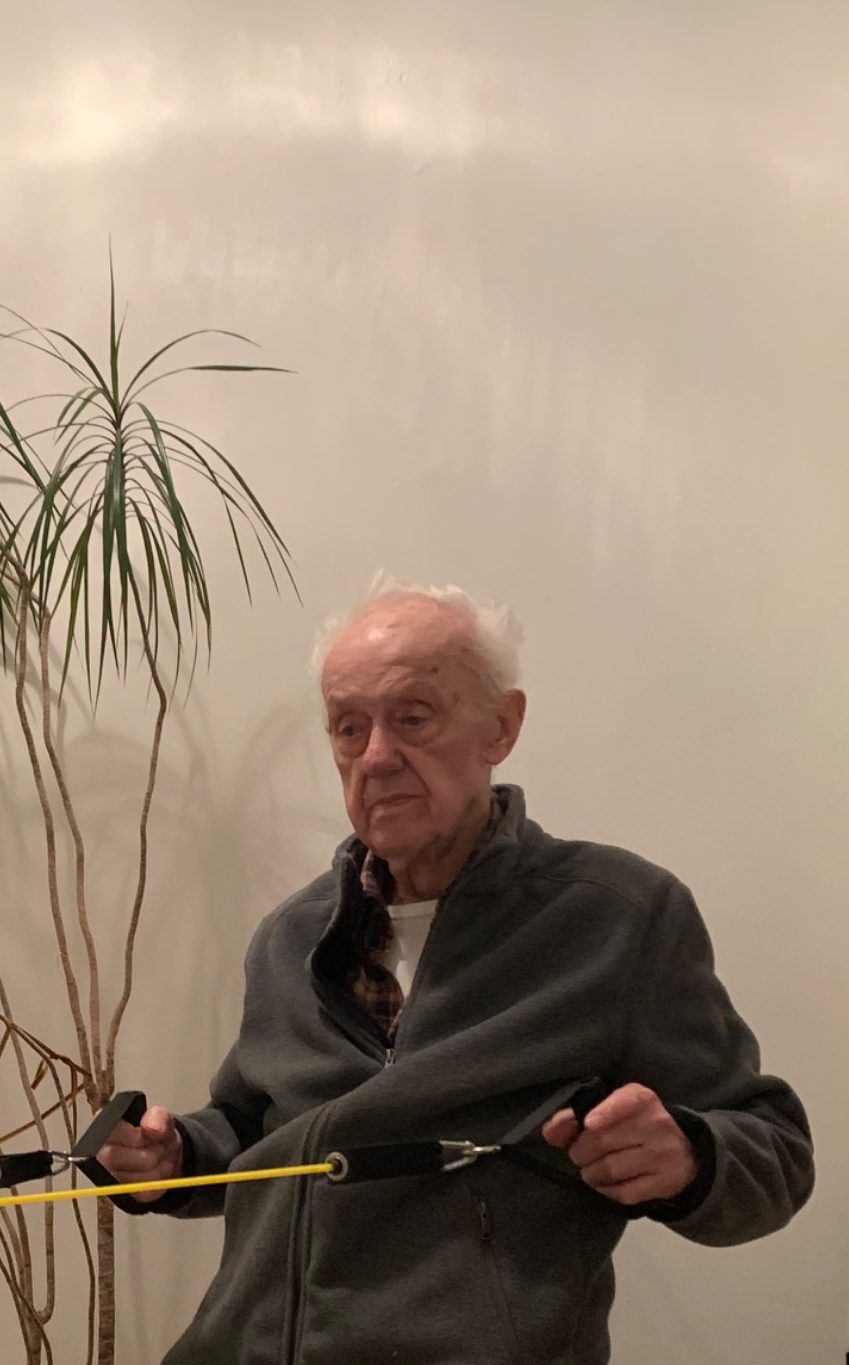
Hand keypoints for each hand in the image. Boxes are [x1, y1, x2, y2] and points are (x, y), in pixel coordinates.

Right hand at [96, 1106, 182, 1203]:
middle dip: (146, 1156)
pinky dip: (155, 1186)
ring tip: (164, 1161)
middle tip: (161, 1150)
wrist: (165, 1155)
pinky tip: (160, 1174)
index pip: (109, 1133)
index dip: (135, 1137)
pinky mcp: (118, 1194)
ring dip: (154, 1172)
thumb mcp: (160, 1118)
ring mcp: (106, 1176)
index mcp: (105, 1128)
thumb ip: (157, 1118)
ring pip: (124, 1180)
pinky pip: (136, 1195)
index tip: (152, 1136)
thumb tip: (152, 1128)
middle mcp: (99, 1153)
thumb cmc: (155, 1133)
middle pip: (112, 1158)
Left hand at [542, 1083, 697, 1206]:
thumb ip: (576, 1117)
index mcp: (642, 1099)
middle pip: (604, 1140)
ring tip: (590, 1169)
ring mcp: (663, 1155)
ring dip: (590, 1173)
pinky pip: (625, 1192)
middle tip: (578, 1154)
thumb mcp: (611, 1111)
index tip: (589, 1123)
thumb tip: (550, 1132)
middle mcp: (656, 1124)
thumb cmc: (635, 1126)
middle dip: (580, 1151)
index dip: (605, 1112)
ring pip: (611, 1169)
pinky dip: (606, 1190)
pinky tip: (605, 1183)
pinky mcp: (665, 1183)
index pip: (625, 1101)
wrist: (683, 1152)